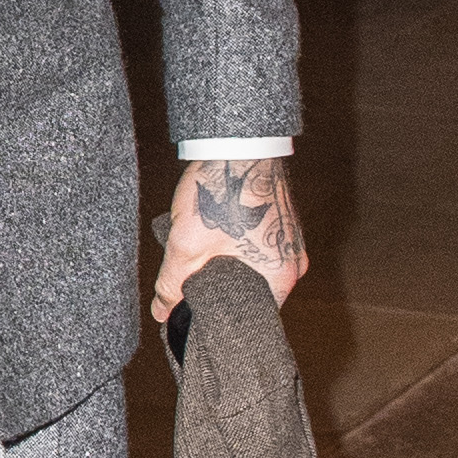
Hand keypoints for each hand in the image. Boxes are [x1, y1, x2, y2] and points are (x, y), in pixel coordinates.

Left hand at [152, 156, 307, 323]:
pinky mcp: (279, 221)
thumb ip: (173, 285)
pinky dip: (234, 247)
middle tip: (192, 281)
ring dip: (225, 265)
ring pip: (252, 267)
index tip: (199, 314)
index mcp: (282, 277)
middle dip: (221, 289)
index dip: (222, 316)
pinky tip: (213, 234)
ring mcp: (289, 239)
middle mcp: (293, 261)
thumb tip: (163, 313)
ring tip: (200, 252)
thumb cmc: (220, 192)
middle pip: (253, 292)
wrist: (236, 141)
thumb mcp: (187, 246)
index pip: (252, 314)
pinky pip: (255, 247)